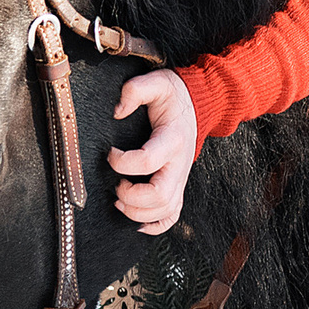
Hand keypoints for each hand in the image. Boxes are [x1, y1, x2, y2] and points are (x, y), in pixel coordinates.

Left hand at [109, 68, 197, 233]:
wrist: (199, 105)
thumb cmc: (174, 96)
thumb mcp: (157, 82)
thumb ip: (135, 90)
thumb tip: (117, 111)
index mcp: (172, 139)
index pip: (147, 160)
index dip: (122, 161)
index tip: (110, 153)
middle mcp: (179, 164)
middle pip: (159, 196)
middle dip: (131, 196)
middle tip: (116, 185)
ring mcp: (180, 178)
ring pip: (164, 210)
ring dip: (137, 212)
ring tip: (120, 200)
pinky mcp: (178, 186)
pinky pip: (172, 216)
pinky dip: (155, 225)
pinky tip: (137, 222)